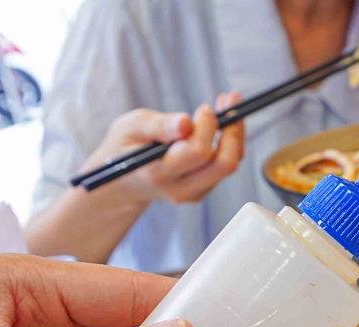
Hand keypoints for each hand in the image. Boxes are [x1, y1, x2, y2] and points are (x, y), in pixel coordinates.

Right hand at [85, 91, 245, 204]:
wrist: (123, 182)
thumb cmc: (125, 147)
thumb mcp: (130, 128)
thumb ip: (158, 125)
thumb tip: (186, 122)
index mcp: (159, 173)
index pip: (198, 153)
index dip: (207, 127)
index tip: (204, 108)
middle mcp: (180, 189)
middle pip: (224, 164)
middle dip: (232, 130)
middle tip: (228, 100)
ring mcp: (194, 193)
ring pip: (230, 164)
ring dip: (235, 132)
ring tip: (228, 103)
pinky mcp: (203, 191)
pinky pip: (226, 166)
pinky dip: (230, 141)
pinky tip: (221, 122)